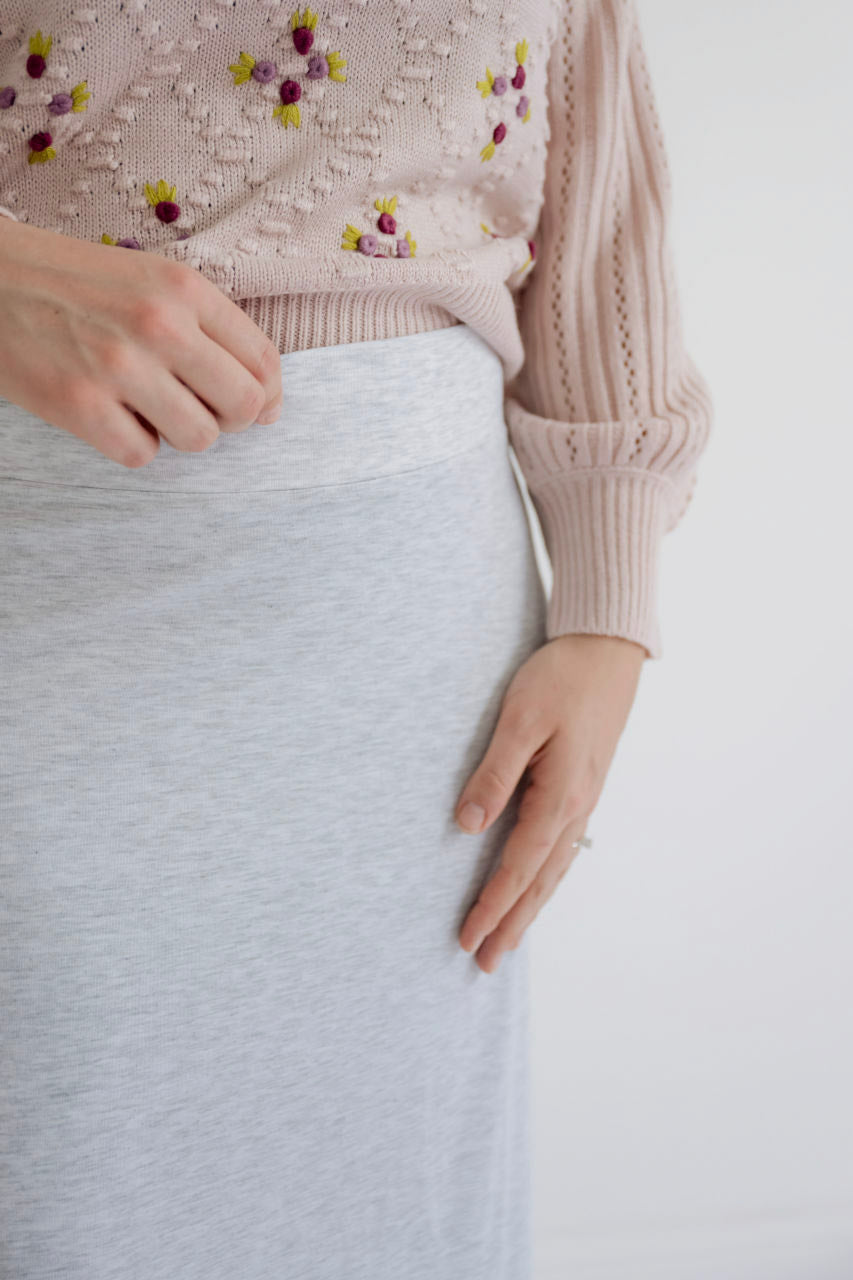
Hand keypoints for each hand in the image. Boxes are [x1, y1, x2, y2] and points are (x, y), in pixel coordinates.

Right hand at [0, 219, 283, 467]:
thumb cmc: (77, 284)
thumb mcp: (152, 280)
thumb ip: (212, 331)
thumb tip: (268, 404)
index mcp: (184, 288)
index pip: (264, 361)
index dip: (268, 395)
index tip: (255, 407)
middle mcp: (159, 324)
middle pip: (244, 406)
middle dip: (230, 419)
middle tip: (197, 407)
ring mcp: (119, 367)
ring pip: (199, 438)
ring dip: (179, 432)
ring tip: (147, 406)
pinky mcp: (80, 406)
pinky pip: (142, 455)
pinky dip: (131, 444)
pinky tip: (110, 414)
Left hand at [454, 632, 646, 972]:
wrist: (608, 650)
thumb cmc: (561, 679)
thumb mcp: (520, 720)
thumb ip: (494, 774)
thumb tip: (468, 827)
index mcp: (561, 795)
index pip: (519, 865)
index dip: (493, 904)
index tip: (468, 937)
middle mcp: (577, 807)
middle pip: (541, 881)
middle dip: (511, 922)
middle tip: (484, 963)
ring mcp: (584, 800)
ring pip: (555, 869)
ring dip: (530, 907)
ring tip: (508, 941)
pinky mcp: (583, 788)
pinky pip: (562, 848)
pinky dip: (545, 878)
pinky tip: (536, 886)